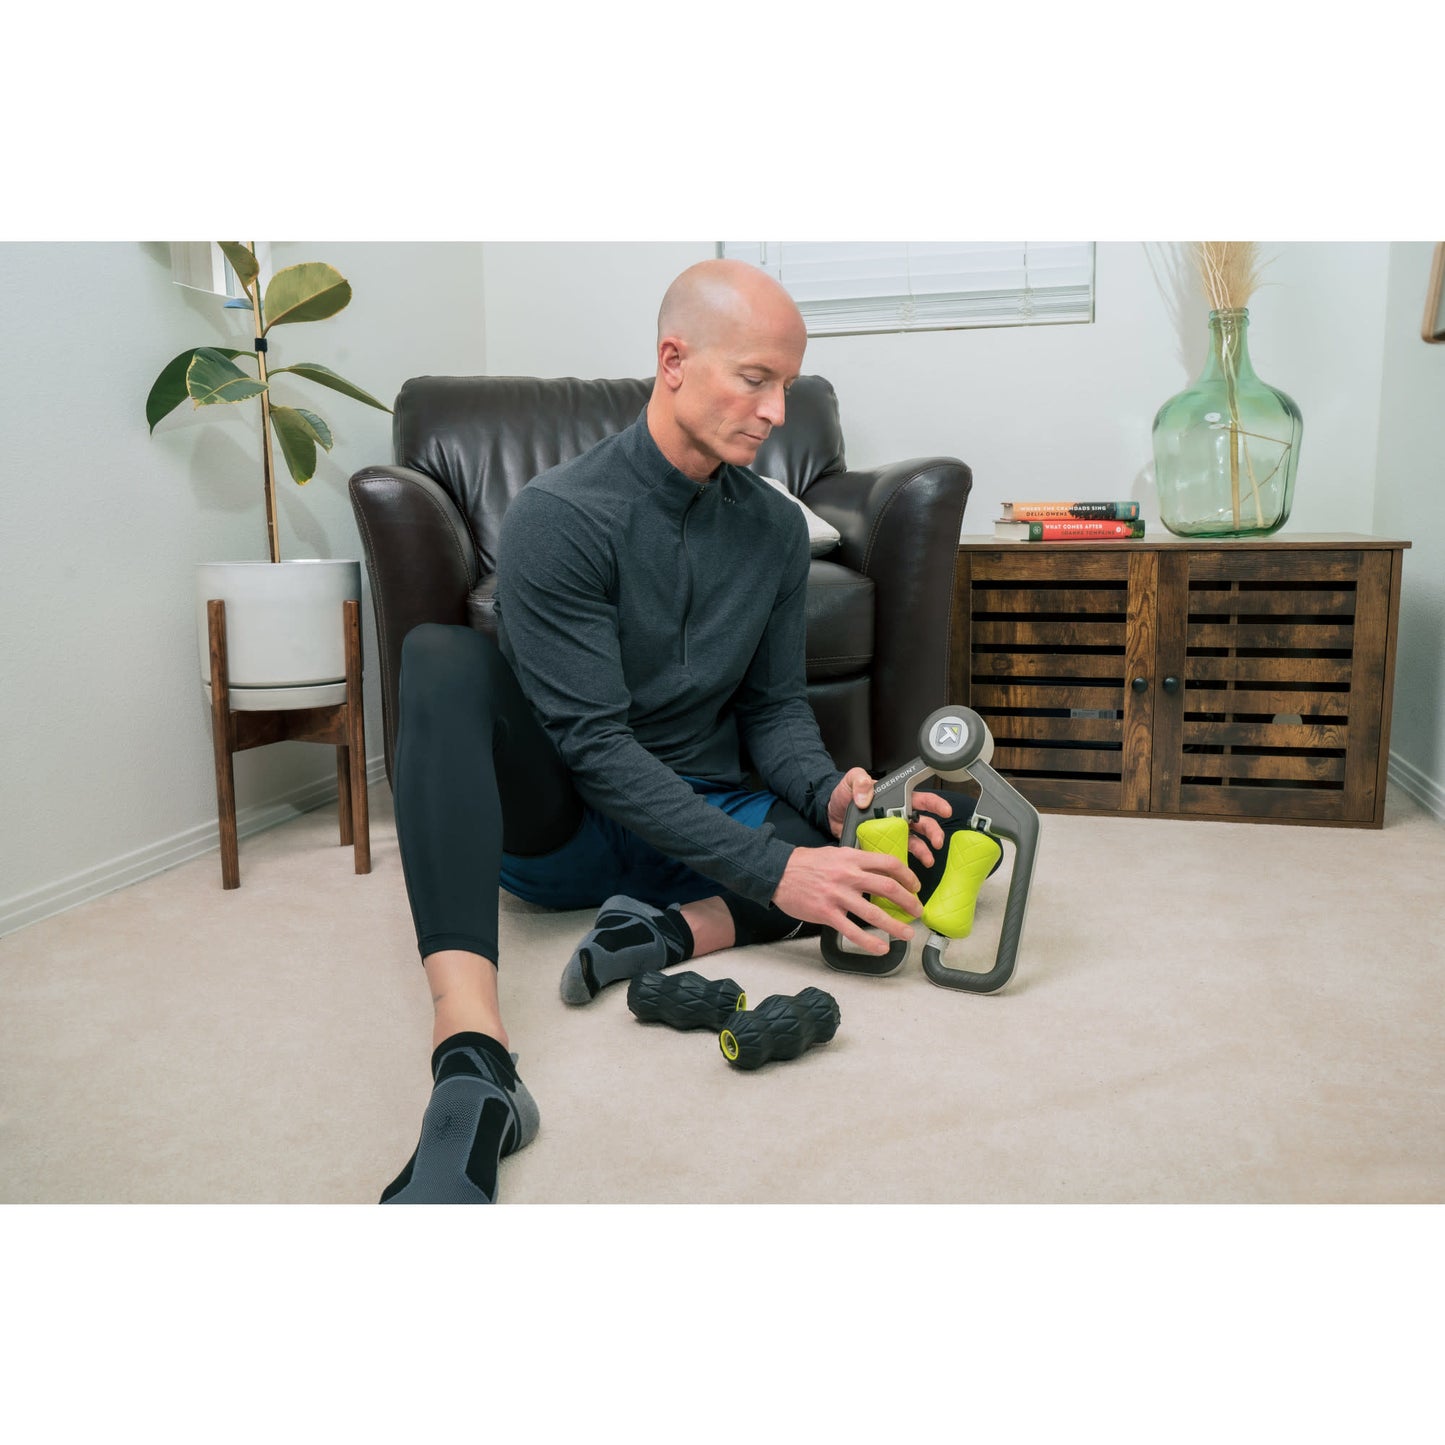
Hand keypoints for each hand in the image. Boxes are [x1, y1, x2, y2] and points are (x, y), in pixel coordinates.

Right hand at [772, 842, 921, 955]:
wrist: (777, 872)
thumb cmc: (804, 863)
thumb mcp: (834, 853)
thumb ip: (854, 861)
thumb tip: (875, 869)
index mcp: (851, 858)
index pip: (888, 863)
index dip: (907, 875)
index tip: (915, 885)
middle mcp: (848, 875)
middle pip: (887, 887)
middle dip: (908, 901)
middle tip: (917, 911)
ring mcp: (837, 895)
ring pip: (873, 912)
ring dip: (895, 925)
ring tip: (906, 934)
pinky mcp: (826, 913)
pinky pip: (852, 931)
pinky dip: (869, 942)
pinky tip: (880, 948)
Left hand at [826, 768, 952, 867]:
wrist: (829, 814)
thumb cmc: (843, 795)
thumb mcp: (851, 781)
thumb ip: (860, 781)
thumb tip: (866, 793)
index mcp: (895, 798)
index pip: (920, 798)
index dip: (935, 803)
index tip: (945, 810)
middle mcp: (898, 815)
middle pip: (924, 822)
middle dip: (934, 831)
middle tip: (936, 841)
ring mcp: (893, 831)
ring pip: (916, 840)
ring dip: (925, 850)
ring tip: (928, 859)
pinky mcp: (884, 844)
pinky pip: (900, 852)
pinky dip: (907, 861)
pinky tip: (910, 868)